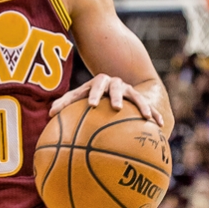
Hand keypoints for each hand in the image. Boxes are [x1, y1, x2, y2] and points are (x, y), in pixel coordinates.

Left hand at [49, 73, 163, 126]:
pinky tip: (159, 125)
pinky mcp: (140, 98)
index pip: (95, 86)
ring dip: (141, 105)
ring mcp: (129, 90)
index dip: (94, 94)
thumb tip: (49, 115)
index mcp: (99, 82)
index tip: (92, 105)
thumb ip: (65, 104)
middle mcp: (115, 84)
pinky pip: (149, 106)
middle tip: (116, 107)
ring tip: (145, 117)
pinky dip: (154, 114)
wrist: (111, 84)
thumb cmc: (90, 94)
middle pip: (117, 87)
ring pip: (137, 96)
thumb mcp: (78, 96)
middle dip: (116, 96)